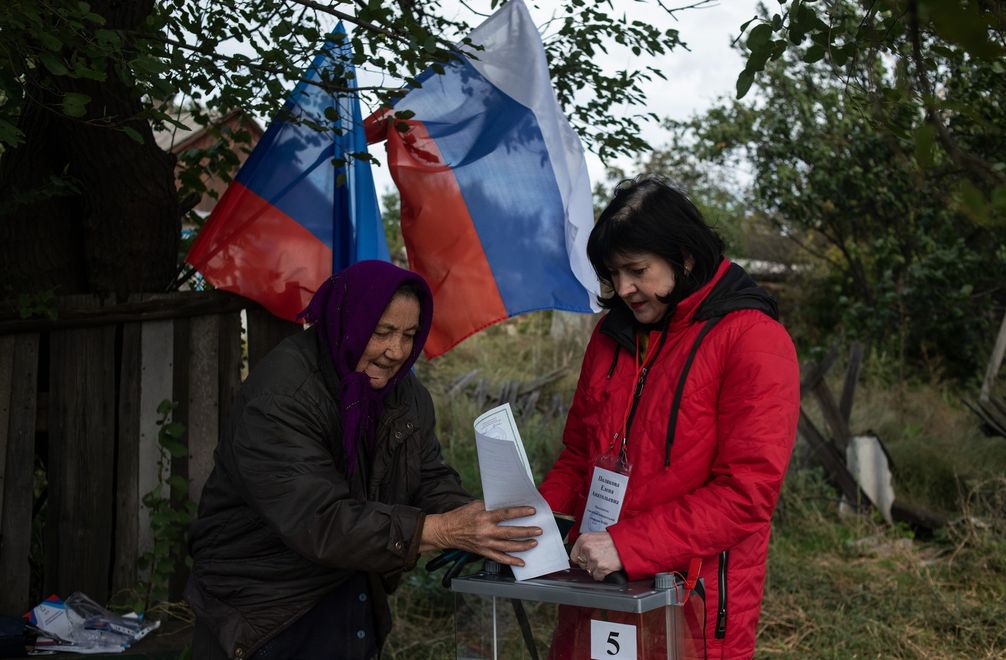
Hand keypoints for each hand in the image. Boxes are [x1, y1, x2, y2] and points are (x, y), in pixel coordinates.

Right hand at [421, 500, 541, 566]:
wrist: (446, 531)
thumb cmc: (460, 516)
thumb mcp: (475, 505)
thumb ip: (491, 506)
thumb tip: (508, 507)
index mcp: (484, 517)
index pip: (506, 514)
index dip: (520, 512)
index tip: (532, 511)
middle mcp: (485, 531)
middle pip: (510, 532)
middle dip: (526, 532)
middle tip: (538, 530)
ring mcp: (485, 544)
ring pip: (507, 547)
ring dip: (523, 546)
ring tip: (534, 543)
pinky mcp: (483, 552)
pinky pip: (499, 558)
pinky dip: (511, 561)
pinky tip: (521, 562)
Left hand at [570, 531, 622, 580]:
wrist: (627, 544)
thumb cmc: (614, 540)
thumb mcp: (596, 537)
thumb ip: (586, 545)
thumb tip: (579, 555)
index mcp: (583, 540)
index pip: (573, 555)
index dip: (581, 559)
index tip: (585, 560)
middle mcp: (586, 549)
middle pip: (582, 564)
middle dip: (589, 564)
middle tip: (600, 558)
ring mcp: (593, 559)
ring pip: (590, 571)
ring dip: (597, 569)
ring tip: (605, 560)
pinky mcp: (601, 568)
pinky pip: (597, 576)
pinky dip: (602, 574)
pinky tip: (608, 566)